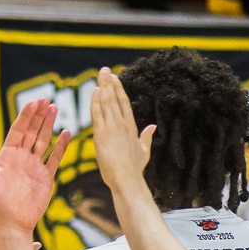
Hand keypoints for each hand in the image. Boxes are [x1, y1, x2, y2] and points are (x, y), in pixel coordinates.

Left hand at [0, 98, 71, 232]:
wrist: (12, 222)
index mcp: (7, 155)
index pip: (18, 130)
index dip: (25, 116)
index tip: (33, 103)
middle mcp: (21, 158)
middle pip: (32, 131)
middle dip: (38, 116)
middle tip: (47, 100)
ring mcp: (34, 166)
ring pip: (43, 140)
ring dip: (49, 125)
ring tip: (54, 109)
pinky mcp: (46, 176)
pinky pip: (55, 158)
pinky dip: (61, 146)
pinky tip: (66, 133)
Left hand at [91, 67, 155, 195]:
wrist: (126, 179)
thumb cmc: (134, 169)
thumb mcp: (143, 151)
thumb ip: (146, 137)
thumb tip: (152, 126)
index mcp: (132, 127)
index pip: (124, 103)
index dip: (119, 89)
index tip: (115, 78)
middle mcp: (122, 124)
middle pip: (114, 99)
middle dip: (109, 83)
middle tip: (104, 70)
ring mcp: (112, 128)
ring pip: (106, 103)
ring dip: (103, 87)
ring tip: (100, 74)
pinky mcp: (102, 135)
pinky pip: (97, 114)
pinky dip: (96, 102)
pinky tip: (96, 91)